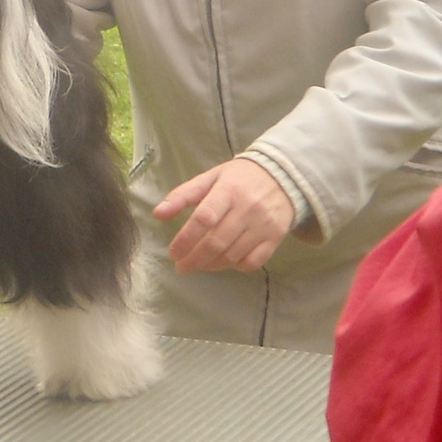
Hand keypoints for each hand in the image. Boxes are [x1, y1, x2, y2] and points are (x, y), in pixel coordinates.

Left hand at [153, 158, 295, 274]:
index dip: (186, 239)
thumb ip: (183, 195)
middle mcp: (247, 209)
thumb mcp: (210, 178)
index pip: (204, 218)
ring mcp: (264, 225)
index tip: (174, 252)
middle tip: (181, 266)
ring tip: (199, 264)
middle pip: (217, 242)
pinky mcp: (276, 237)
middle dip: (194, 259)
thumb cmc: (238, 178)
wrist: (282, 175)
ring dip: (212, 265)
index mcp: (228, 191)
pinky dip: (237, 266)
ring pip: (233, 255)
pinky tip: (225, 262)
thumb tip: (158, 214)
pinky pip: (254, 261)